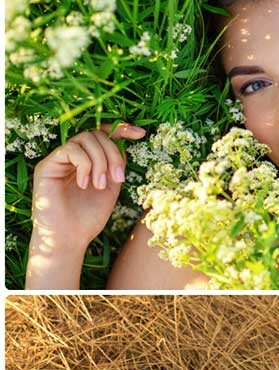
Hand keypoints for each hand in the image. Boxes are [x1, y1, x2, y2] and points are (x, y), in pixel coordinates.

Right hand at [31, 122, 145, 255]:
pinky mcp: (47, 166)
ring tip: (99, 185)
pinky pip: (70, 149)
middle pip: (97, 134)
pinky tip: (84, 184)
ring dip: (100, 161)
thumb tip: (124, 143)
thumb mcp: (110, 187)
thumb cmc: (88, 219)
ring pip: (85, 138)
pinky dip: (84, 165)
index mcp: (87, 160)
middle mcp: (71, 156)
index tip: (141, 134)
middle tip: (117, 178)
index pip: (103, 134)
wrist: (69, 240)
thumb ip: (116, 164)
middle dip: (113, 153)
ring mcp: (58, 160)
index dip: (122, 129)